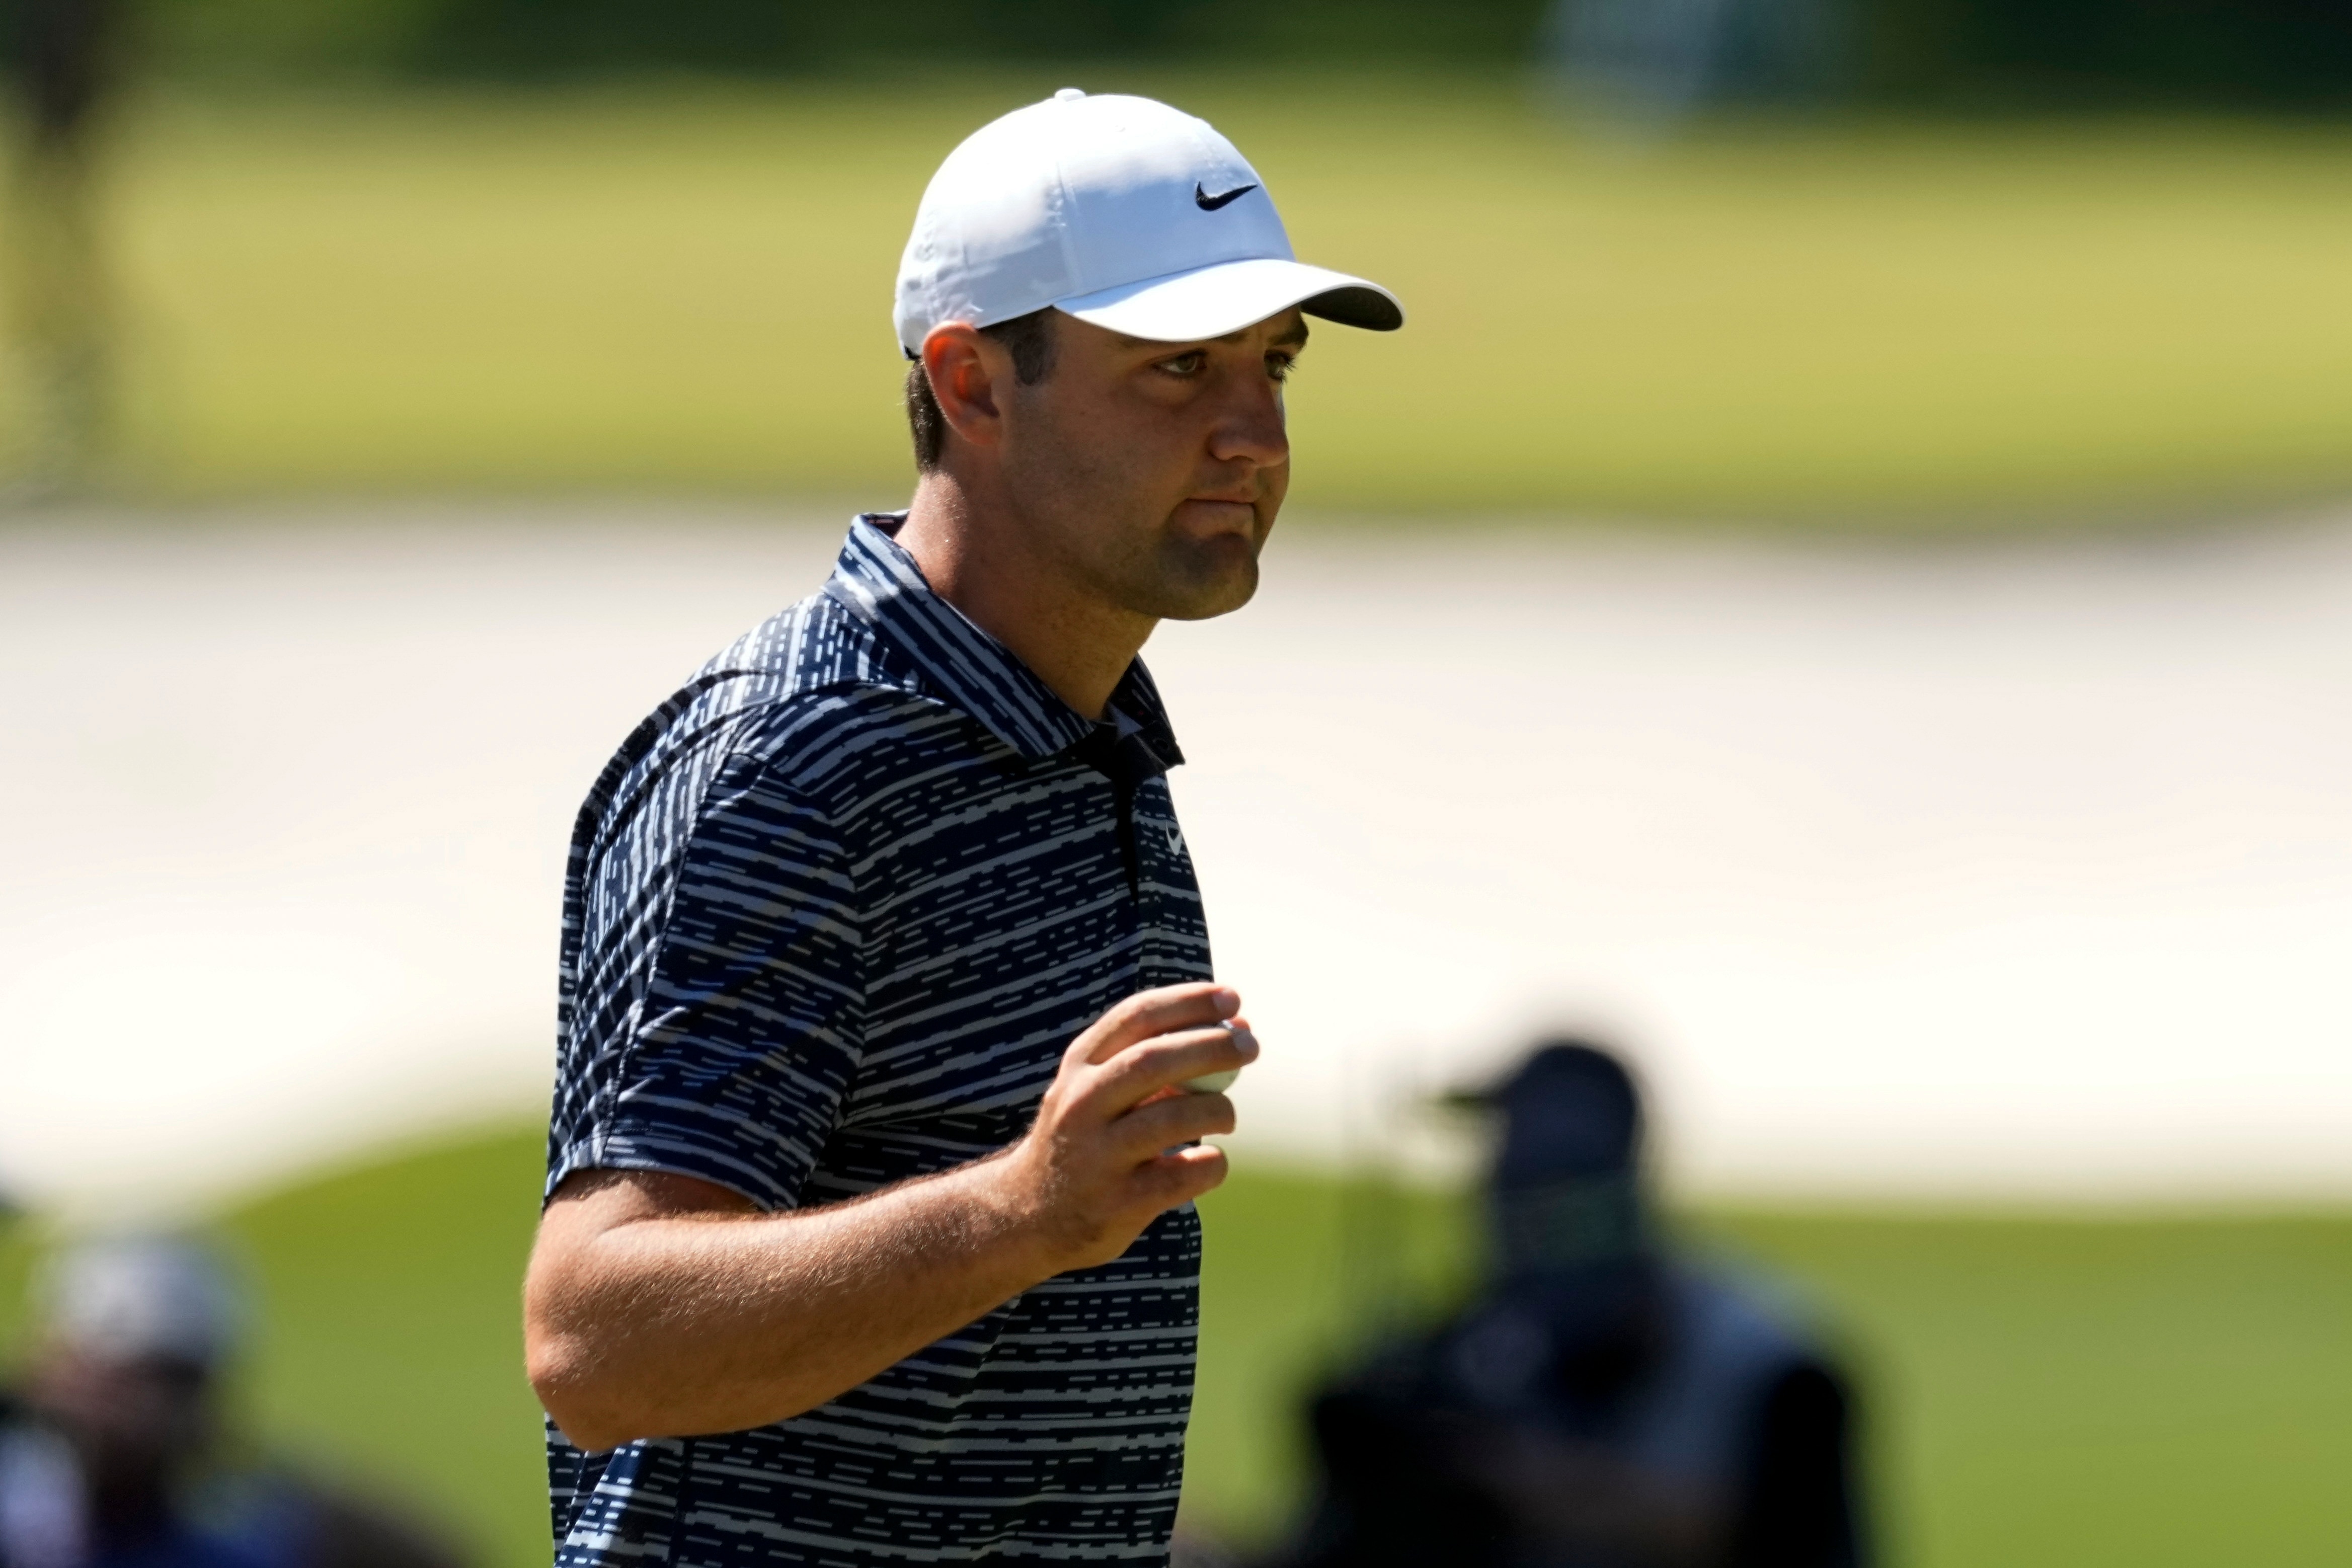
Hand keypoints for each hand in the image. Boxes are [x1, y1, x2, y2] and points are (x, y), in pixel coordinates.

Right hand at [990, 983, 1257, 1271]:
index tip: (1232, 999)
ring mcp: (1097, 1156)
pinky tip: (1209, 1161)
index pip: (1136, 1016)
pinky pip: (1183, 1175)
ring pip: (1172, 1118)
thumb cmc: (1090, 1137)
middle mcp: (1082, 1105)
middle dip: (1211, 1047)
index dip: (1189, 1002)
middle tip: (1251, 1047)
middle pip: (1154, 1061)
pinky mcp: (1117, 1203)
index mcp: (1080, 1065)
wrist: (1031, 1215)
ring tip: (1226, 1116)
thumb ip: (1160, 1059)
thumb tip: (1241, 1031)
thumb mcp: (1101, 1089)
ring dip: (1216, 1110)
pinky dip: (1211, 1163)